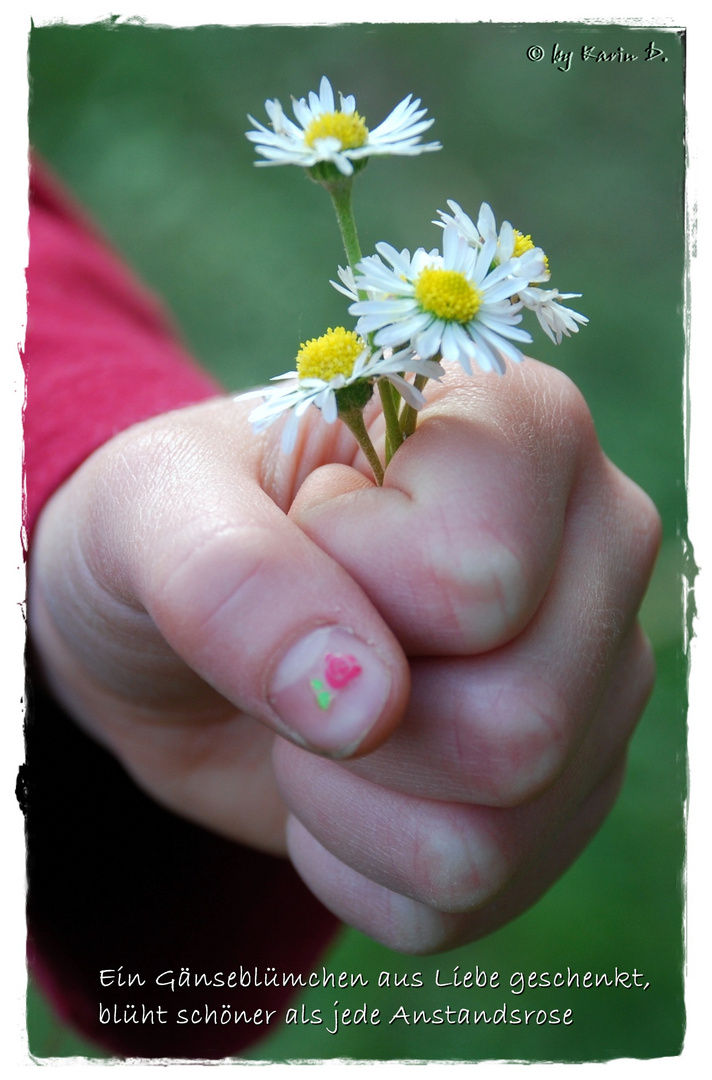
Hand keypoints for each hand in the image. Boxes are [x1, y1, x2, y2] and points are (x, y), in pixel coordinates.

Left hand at [28, 358, 659, 952]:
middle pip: (520, 722)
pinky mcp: (565, 790)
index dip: (342, 590)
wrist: (170, 632)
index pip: (475, 576)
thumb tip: (364, 707)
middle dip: (347, 725)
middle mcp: (594, 549)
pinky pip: (473, 894)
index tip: (296, 537)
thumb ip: (229, 572)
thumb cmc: (173, 531)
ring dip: (347, 798)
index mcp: (523, 427)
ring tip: (307, 715)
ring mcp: (594, 679)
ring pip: (504, 828)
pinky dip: (357, 861)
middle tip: (296, 653)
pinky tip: (341, 779)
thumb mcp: (152, 508)